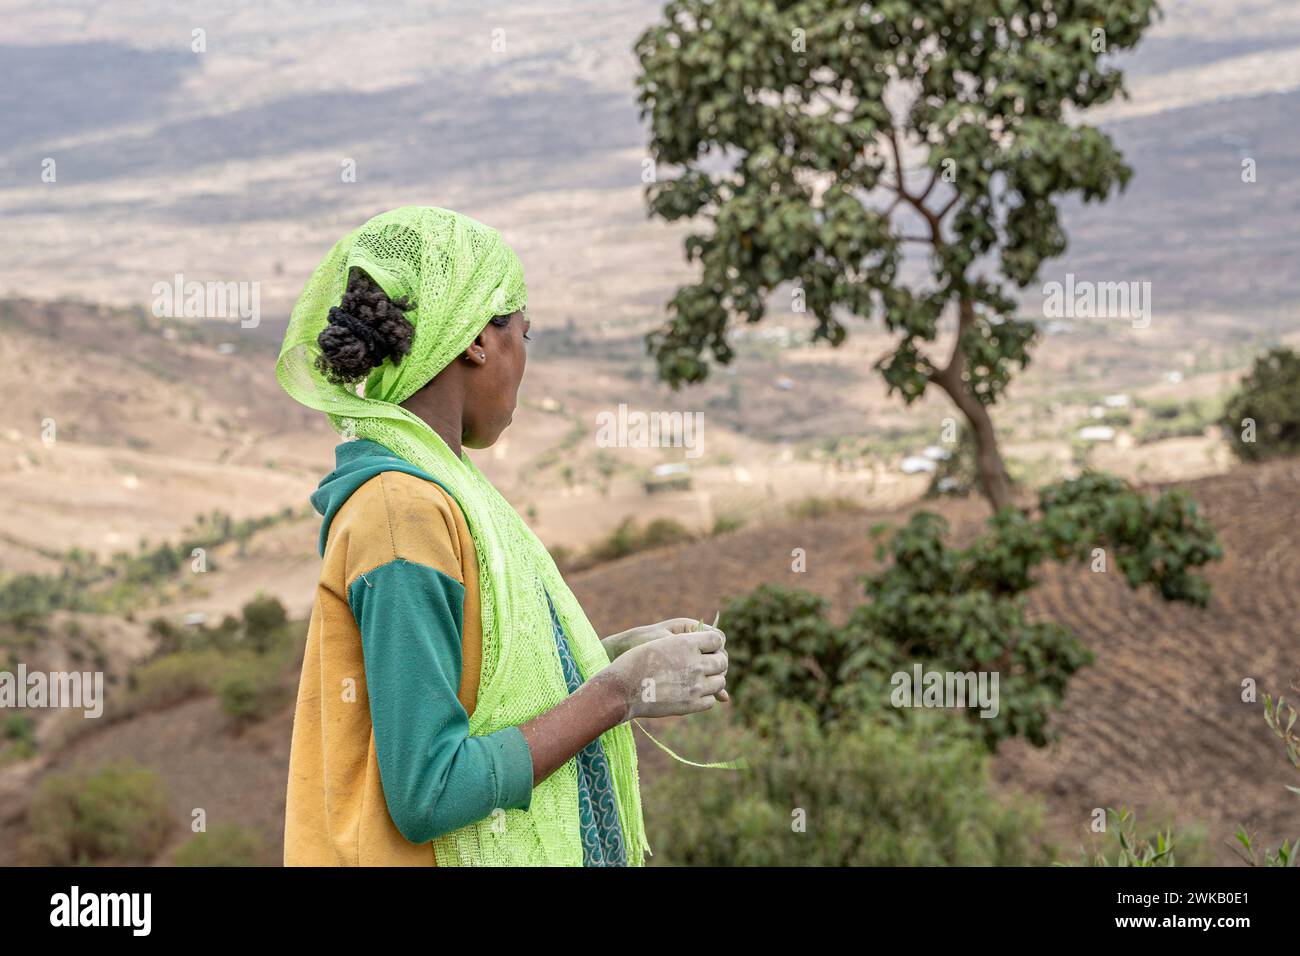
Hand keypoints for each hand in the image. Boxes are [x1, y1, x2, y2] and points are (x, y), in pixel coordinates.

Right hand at [597, 629, 728, 720]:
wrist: (622, 689)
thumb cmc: (635, 662)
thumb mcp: (659, 643)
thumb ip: (684, 646)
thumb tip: (701, 653)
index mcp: (686, 643)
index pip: (717, 639)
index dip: (714, 643)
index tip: (709, 648)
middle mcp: (695, 663)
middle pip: (722, 661)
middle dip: (717, 662)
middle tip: (707, 665)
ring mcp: (695, 686)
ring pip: (720, 682)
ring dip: (713, 680)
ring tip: (700, 680)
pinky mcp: (691, 704)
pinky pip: (710, 700)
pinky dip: (706, 697)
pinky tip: (693, 693)